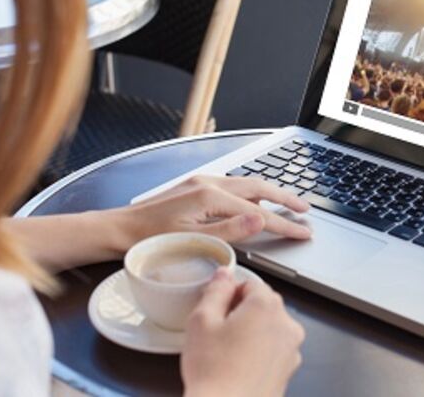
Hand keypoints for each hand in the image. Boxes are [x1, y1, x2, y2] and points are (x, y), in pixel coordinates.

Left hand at [112, 176, 311, 251]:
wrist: (118, 229)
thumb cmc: (150, 239)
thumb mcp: (193, 240)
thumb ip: (231, 230)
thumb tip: (261, 218)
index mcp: (210, 196)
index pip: (259, 211)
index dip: (284, 223)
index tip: (303, 231)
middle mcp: (208, 183)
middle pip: (258, 187)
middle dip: (285, 197)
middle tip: (305, 210)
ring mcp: (201, 182)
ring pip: (246, 184)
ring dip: (270, 193)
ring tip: (288, 204)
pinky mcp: (196, 187)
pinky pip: (233, 186)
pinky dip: (251, 193)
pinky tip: (255, 202)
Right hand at [182, 268, 304, 396]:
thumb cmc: (214, 373)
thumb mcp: (202, 321)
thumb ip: (215, 290)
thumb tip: (224, 275)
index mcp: (267, 305)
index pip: (250, 283)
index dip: (229, 295)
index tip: (216, 310)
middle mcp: (286, 324)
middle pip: (262, 305)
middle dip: (241, 313)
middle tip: (217, 333)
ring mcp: (291, 349)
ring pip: (268, 329)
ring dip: (251, 333)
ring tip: (226, 353)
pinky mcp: (288, 370)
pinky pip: (272, 351)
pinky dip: (258, 353)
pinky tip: (238, 367)